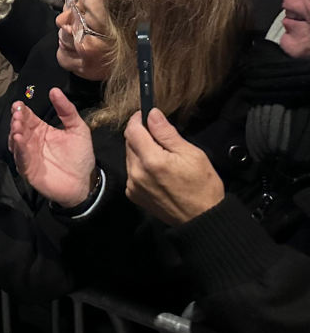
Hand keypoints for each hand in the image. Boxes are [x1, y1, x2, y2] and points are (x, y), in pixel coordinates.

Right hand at [8, 88, 94, 207]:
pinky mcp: (28, 169)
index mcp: (41, 130)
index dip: (22, 110)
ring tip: (17, 125)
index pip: (28, 117)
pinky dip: (19, 149)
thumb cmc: (80, 156)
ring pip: (16, 142)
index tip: (19, 104)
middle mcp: (31, 141)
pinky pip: (21, 158)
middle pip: (19, 128)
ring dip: (15, 133)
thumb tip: (54, 90)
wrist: (84, 182)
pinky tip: (18, 139)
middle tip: (18, 114)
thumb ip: (67, 110)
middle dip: (17, 120)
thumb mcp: (78, 128)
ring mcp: (28, 155)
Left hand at [124, 108, 224, 225]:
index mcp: (151, 161)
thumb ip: (167, 133)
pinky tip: (157, 170)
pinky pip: (131, 171)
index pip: (132, 130)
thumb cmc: (202, 186)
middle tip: (160, 136)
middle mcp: (136, 173)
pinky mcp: (133, 194)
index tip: (146, 114)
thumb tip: (152, 114)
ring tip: (162, 155)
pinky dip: (140, 165)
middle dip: (141, 134)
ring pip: (129, 156)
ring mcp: (133, 185)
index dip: (138, 119)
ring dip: (140, 150)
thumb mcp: (191, 154)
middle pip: (129, 143)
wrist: (201, 218)